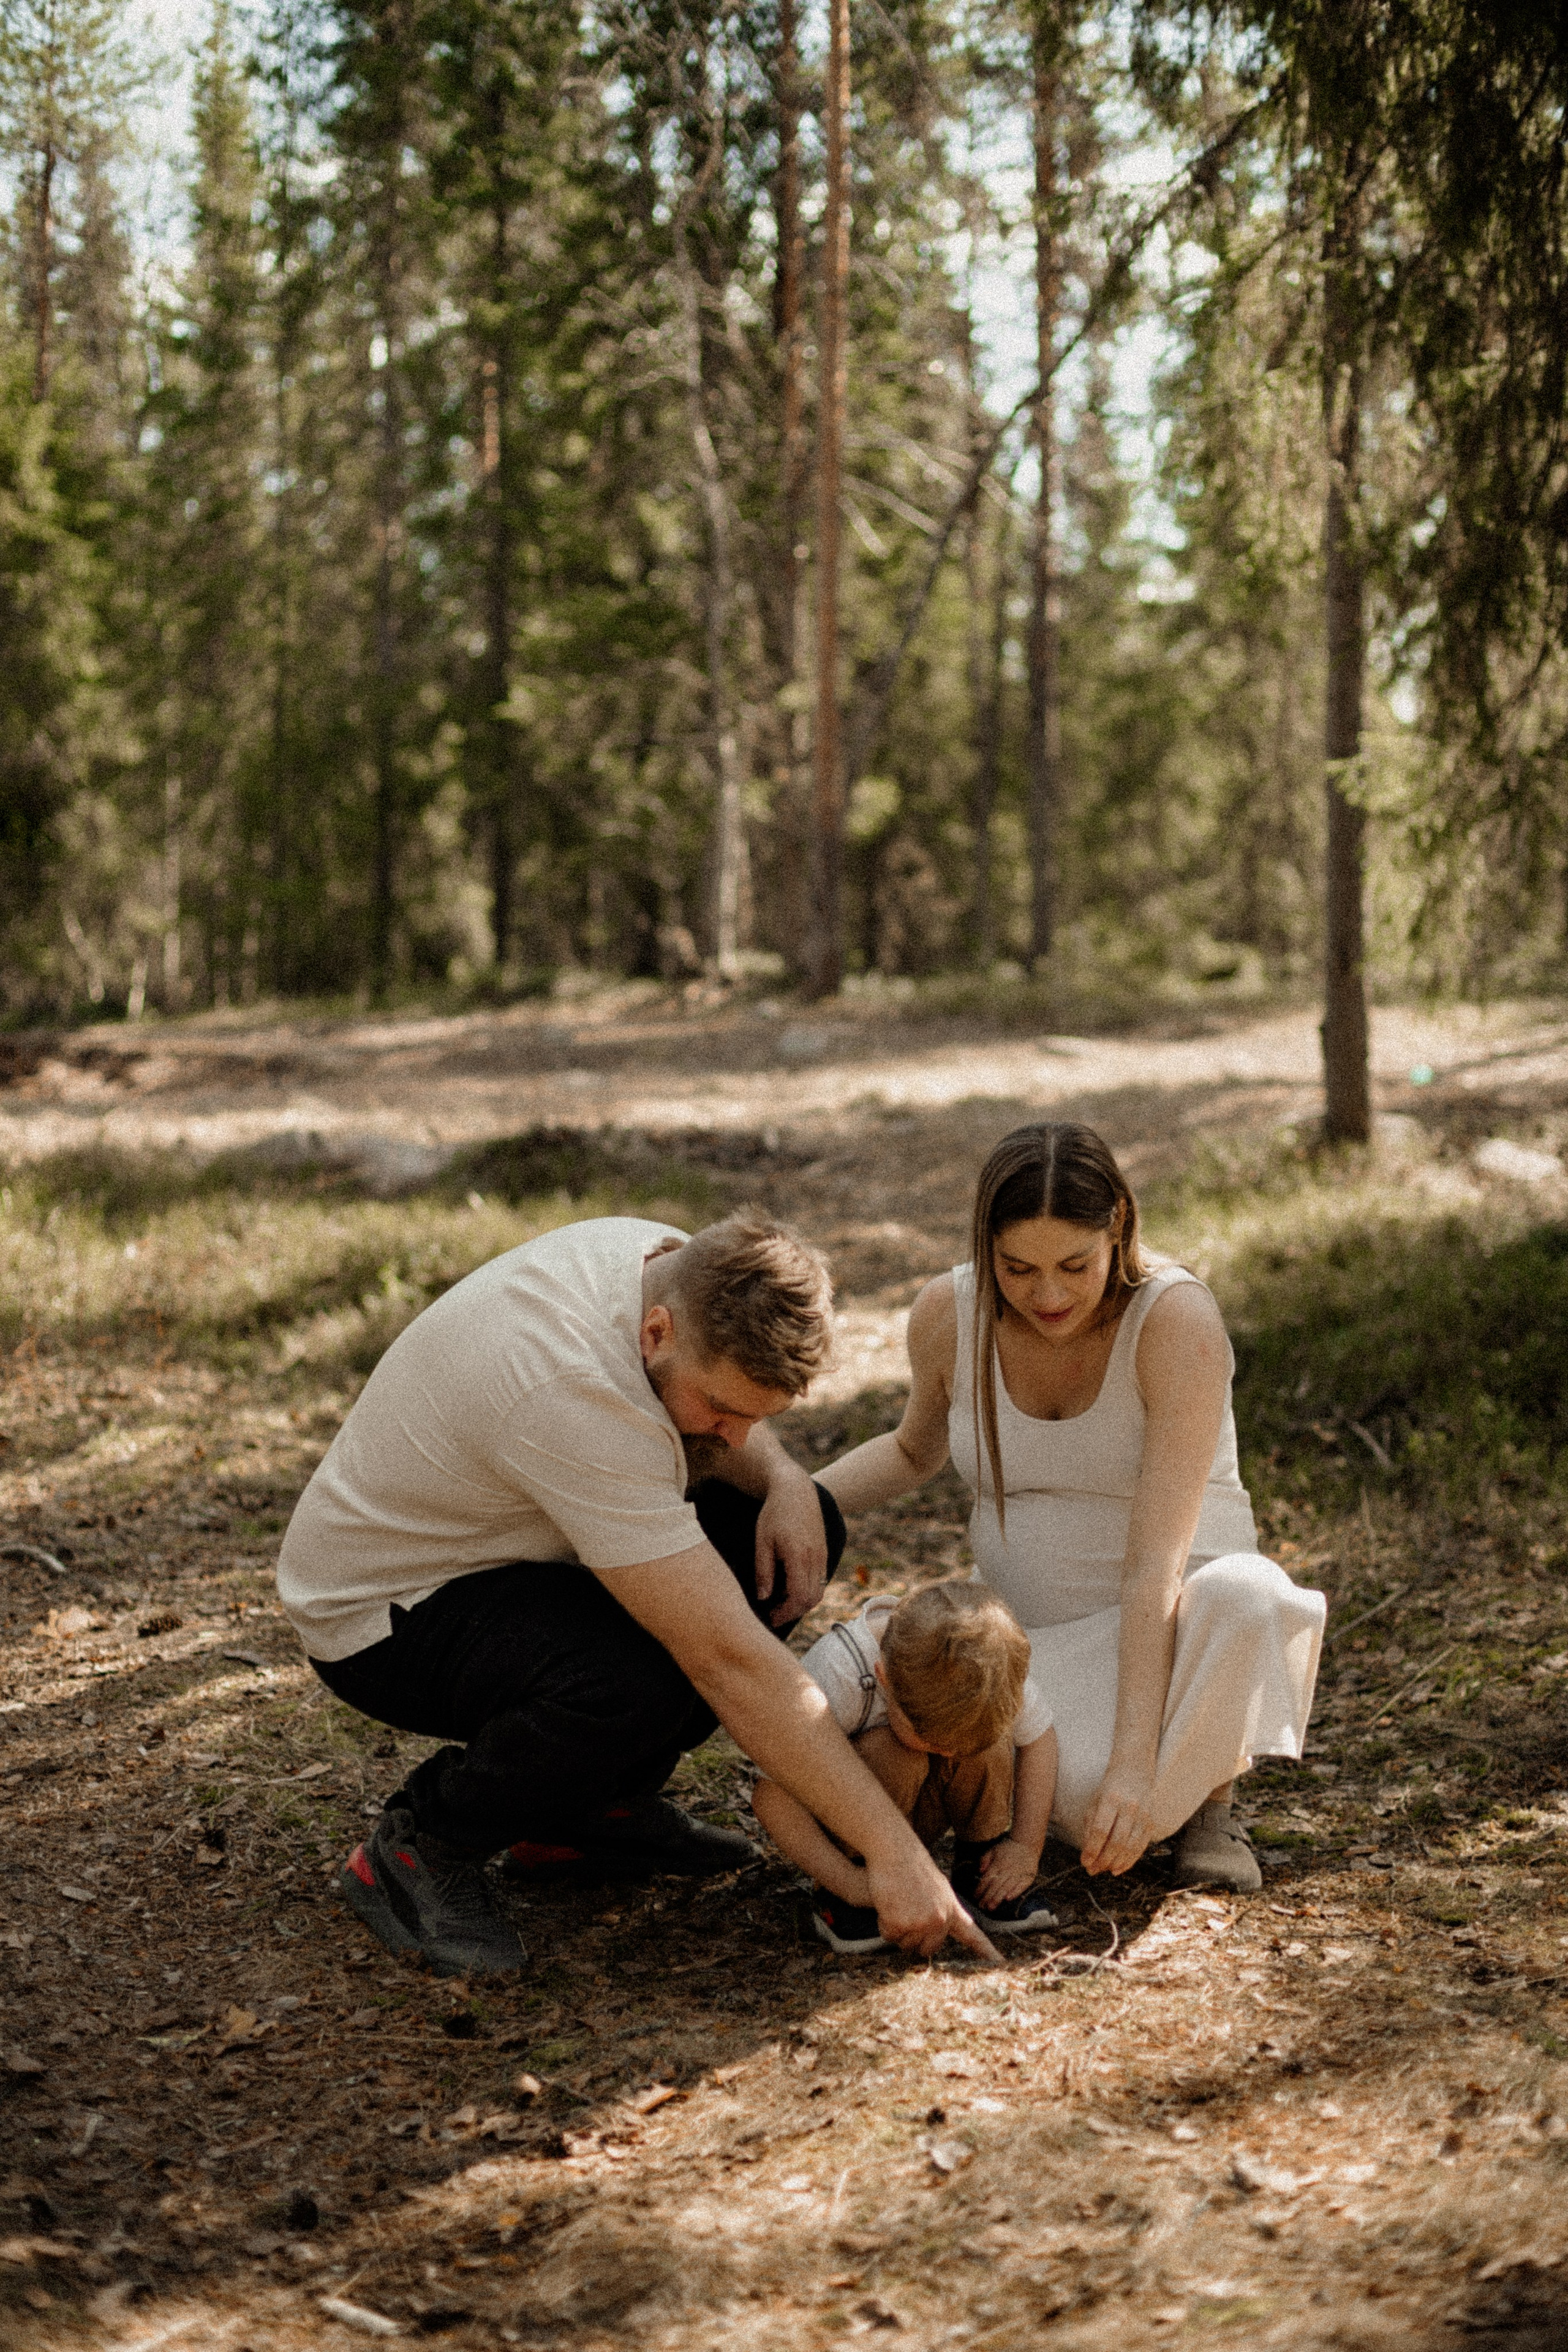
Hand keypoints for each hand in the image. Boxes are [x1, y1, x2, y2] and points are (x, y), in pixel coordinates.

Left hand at [755, 1468, 827, 1625]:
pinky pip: (819, 1581)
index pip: (798, 1598)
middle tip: (773, 1616)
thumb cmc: (774, 1514)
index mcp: (799, 1557)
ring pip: (818, 1592)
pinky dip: (807, 1591)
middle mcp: (815, 1559)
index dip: (784, 1613)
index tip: (769, 1617)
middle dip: (792, 1612)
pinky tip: (790, 1589)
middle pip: (811, 1599)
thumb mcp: (762, 1541)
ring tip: (780, 1604)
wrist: (796, 1490)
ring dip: (801, 1603)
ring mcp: (822, 1556)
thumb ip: (764, 1571)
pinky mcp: (823, 1553)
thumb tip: (763, 1597)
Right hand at [865, 1845, 1001, 1962]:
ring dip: (898, 1929)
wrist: (896, 1850)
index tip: (1000, 1964)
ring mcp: (921, 1923)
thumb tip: (935, 1930)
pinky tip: (888, 1902)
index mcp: (952, 1909)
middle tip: (907, 1911)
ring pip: (905, 1944)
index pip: (972, 1935)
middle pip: (927, 1949)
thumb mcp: (938, 1888)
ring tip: (898, 1902)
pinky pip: (889, 1936)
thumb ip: (941, 1910)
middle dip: (915, 1938)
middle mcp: (940, 1920)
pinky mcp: (900, 1924)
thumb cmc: (913, 1866)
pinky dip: (884, 1923)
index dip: (986, 1952)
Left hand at [977, 1836, 1040, 1904]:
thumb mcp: (993, 1850)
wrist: (1026, 1842)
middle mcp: (1007, 1869)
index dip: (980, 1888)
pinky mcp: (1028, 1876)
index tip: (975, 1897)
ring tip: (991, 1907)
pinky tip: (1008, 1899)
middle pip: (995, 1885)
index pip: (987, 1878)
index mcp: (997, 1864)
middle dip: (987, 1897)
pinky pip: (1021, 1886)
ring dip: (998, 1898)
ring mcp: (1018, 1873)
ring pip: (1006, 1887)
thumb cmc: (1007, 1848)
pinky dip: (1015, 1892)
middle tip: (982, 1907)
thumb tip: (980, 1871)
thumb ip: (984, 1860)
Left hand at [1079, 1764, 1155, 1876]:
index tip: (1085, 1862)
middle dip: (1104, 1860)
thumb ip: (1089, 1827)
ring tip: (1105, 1870)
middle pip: (1117, 1841)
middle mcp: (1129, 1806)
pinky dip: (1130, 1861)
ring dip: (1116, 1863)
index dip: (1093, 1849)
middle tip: (1093, 1870)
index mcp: (1111, 1798)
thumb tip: (1088, 1855)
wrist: (1134, 1772)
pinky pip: (1141, 1847)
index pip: (1101, 1829)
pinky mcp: (1151, 1823)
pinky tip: (1119, 1868)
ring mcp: (1143, 1815)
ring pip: (1130, 1846)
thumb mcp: (1094, 1802)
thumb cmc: (1109, 1790)